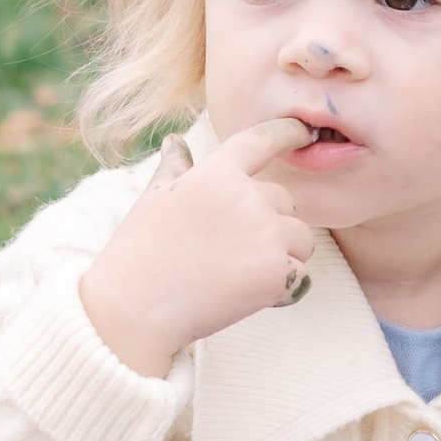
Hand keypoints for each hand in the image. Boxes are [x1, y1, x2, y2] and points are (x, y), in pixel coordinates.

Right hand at [79, 118, 315, 379]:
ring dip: (282, 257)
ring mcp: (266, 233)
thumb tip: (174, 141)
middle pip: (286, 201)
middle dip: (271, 224)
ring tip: (237, 275)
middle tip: (231, 253)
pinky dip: (281, 289)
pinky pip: (299, 276)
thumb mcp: (154, 198)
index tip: (304, 132)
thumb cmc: (139, 253)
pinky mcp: (277, 271)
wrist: (136, 308)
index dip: (288, 132)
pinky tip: (244, 296)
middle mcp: (247, 196)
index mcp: (216, 174)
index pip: (261, 140)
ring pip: (300, 239)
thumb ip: (175, 168)